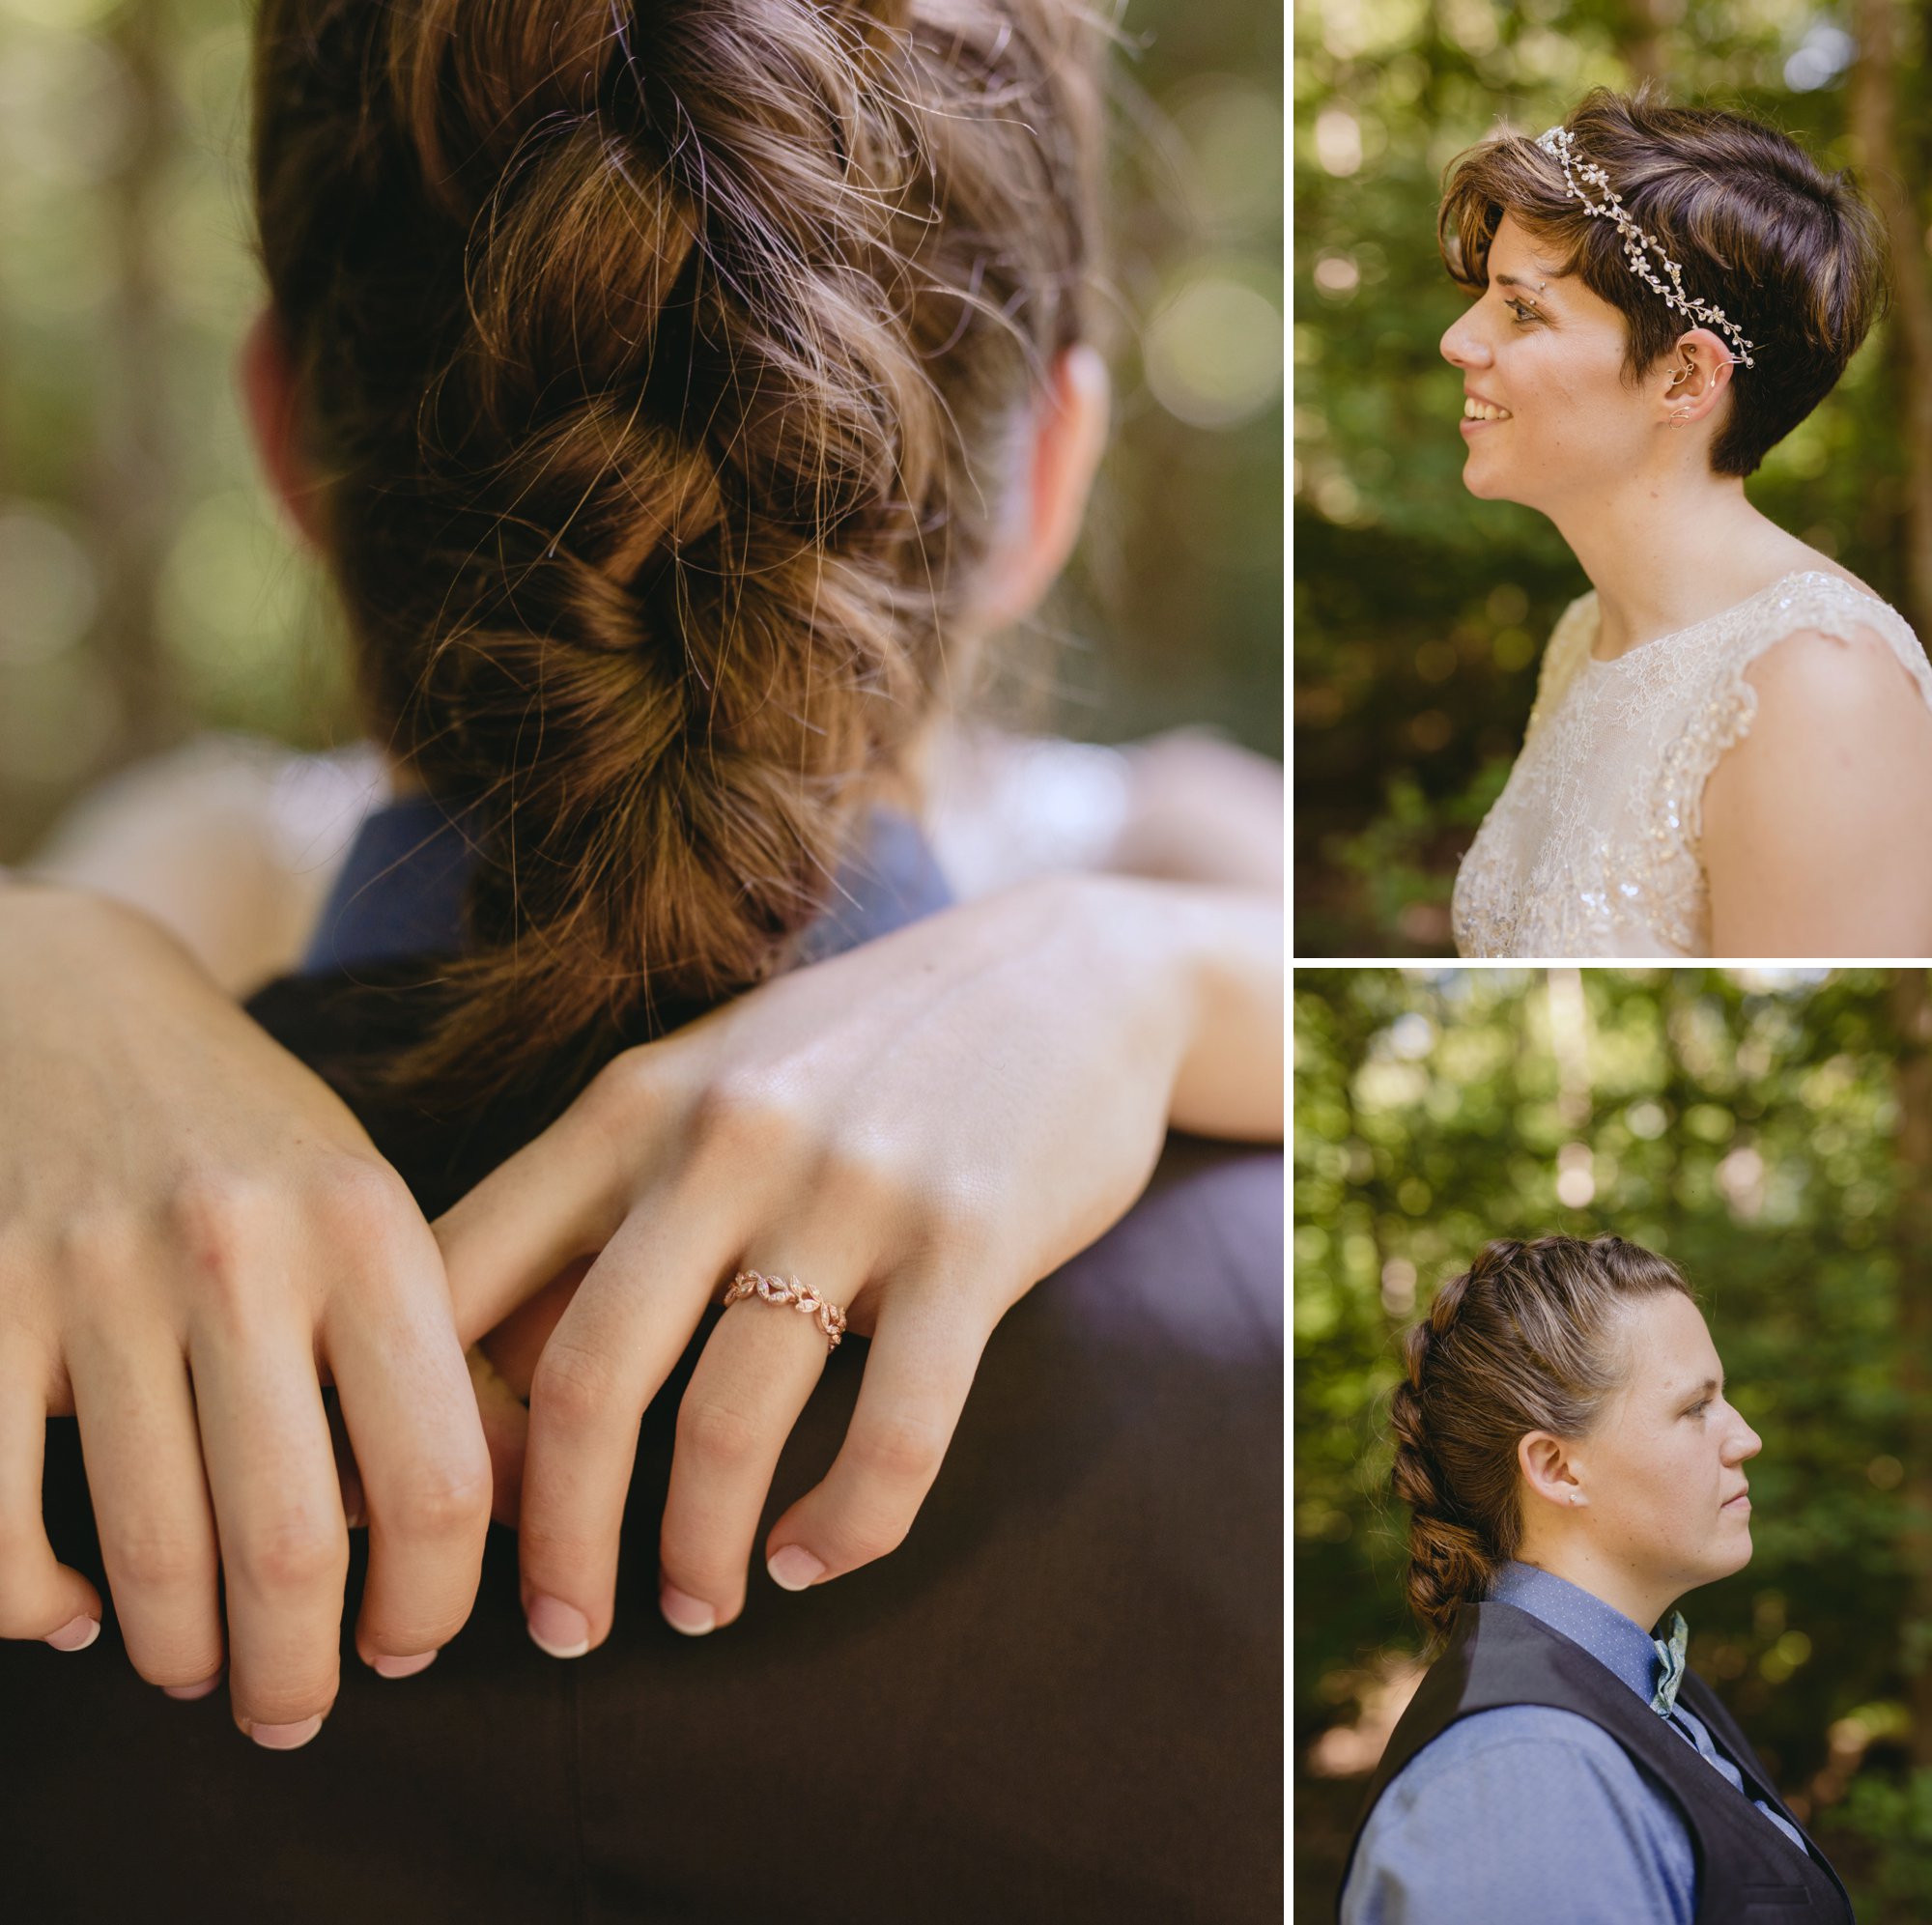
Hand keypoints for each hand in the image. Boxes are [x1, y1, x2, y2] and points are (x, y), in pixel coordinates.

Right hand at [0, 887, 490, 1741]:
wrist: (59, 997)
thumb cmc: (243, 1132)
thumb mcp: (365, 1208)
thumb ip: (437, 1349)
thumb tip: (508, 1512)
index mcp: (367, 1226)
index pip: (436, 1475)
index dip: (433, 1599)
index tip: (413, 1648)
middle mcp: (238, 1249)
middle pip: (290, 1545)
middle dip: (301, 1670)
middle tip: (300, 1710)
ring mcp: (92, 1272)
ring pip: (149, 1551)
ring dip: (181, 1651)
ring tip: (202, 1671)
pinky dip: (31, 1600)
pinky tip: (71, 1614)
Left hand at [437, 873, 1206, 1649]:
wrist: (1066, 972)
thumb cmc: (858, 1051)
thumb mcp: (705, 1086)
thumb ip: (595, 1210)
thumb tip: (488, 1392)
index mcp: (631, 1102)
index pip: (464, 1281)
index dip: (416, 1428)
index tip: (421, 1534)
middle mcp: (727, 1136)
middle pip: (587, 1380)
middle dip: (553, 1543)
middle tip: (556, 1633)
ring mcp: (854, 1185)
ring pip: (729, 1425)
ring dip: (696, 1557)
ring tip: (694, 1607)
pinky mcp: (972, 1240)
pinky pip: (892, 1435)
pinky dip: (841, 1531)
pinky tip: (811, 1558)